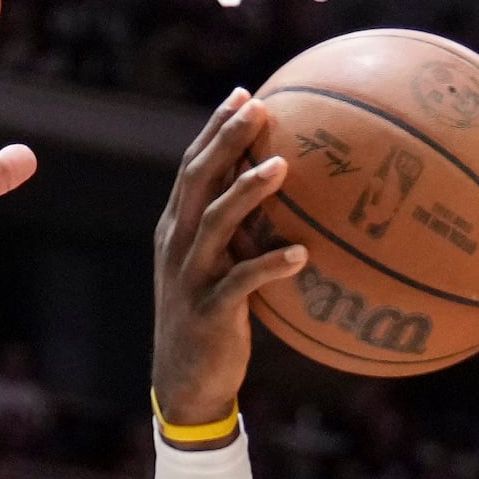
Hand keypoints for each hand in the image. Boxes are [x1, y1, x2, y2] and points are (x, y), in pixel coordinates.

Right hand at [151, 92, 310, 427]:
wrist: (184, 383)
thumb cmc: (211, 320)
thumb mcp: (217, 268)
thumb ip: (236, 232)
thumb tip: (279, 196)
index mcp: (177, 229)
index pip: (192, 167)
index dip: (215, 130)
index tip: (243, 95)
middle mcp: (178, 245)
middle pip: (198, 180)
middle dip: (227, 141)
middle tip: (259, 108)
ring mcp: (190, 278)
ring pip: (216, 224)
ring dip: (248, 192)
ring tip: (282, 166)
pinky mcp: (209, 313)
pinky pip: (241, 284)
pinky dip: (270, 267)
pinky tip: (301, 255)